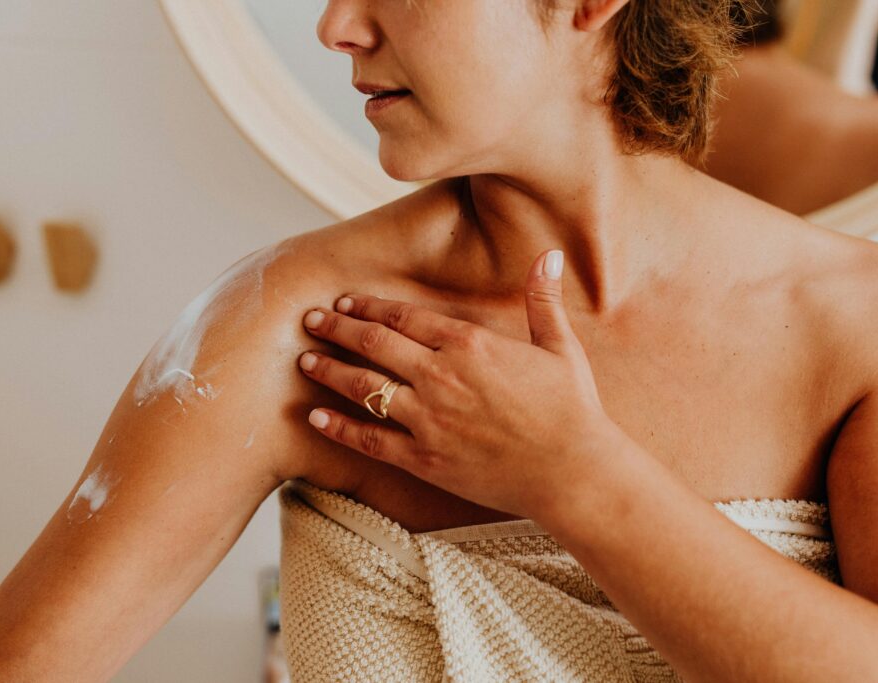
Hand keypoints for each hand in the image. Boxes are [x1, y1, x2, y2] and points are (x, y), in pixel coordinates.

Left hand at [297, 249, 624, 519]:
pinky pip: (370, 440)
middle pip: (373, 344)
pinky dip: (338, 428)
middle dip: (337, 328)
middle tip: (310, 319)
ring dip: (329, 371)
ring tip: (304, 361)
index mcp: (469, 344)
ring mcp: (428, 419)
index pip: (404, 317)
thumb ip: (542, 300)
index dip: (370, 306)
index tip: (345, 299)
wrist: (573, 472)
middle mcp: (440, 375)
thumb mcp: (560, 347)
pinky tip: (314, 417)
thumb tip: (549, 255)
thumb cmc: (572, 409)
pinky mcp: (424, 459)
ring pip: (363, 387)